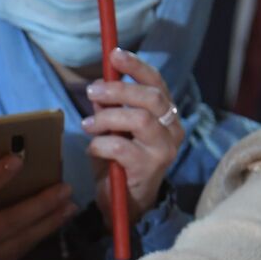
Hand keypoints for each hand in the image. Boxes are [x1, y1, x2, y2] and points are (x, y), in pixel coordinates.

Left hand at [83, 48, 184, 224]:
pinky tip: (93, 148)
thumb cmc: (120, 163)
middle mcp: (172, 130)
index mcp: (166, 116)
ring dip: (107, 118)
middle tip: (92, 91)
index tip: (115, 55)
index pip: (157, 83)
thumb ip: (110, 110)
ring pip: (139, 119)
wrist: (125, 204)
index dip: (136, 67)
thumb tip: (99, 86)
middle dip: (118, 90)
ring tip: (88, 125)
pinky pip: (122, 146)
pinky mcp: (150, 168)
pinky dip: (101, 144)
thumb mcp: (114, 130)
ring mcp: (164, 149)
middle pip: (150, 98)